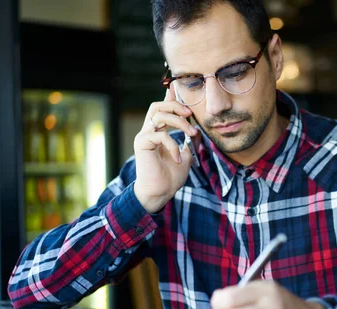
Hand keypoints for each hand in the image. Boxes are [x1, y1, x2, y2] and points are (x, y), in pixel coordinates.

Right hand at [133, 86, 200, 212]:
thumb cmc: (171, 177)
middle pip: (158, 105)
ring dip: (179, 122)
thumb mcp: (186, 156)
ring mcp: (144, 136)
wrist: (160, 192)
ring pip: (159, 114)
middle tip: (191, 114)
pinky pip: (160, 135)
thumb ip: (189, 142)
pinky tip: (178, 158)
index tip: (177, 88)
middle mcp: (149, 131)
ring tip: (191, 135)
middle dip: (176, 105)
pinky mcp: (141, 143)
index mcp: (158, 132)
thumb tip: (195, 131)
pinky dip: (173, 144)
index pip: (162, 108)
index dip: (169, 97)